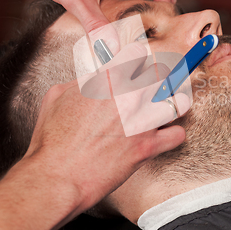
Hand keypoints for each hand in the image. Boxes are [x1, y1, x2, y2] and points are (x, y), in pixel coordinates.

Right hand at [24, 42, 189, 209]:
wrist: (57, 177)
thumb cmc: (52, 140)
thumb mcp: (58, 95)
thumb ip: (83, 80)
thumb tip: (95, 76)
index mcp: (108, 80)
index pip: (137, 52)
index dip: (134, 60)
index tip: (133, 67)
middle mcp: (130, 97)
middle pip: (162, 73)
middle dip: (154, 79)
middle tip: (146, 89)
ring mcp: (143, 122)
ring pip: (178, 101)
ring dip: (170, 104)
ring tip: (160, 109)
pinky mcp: (148, 147)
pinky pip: (177, 135)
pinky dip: (172, 135)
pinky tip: (162, 135)